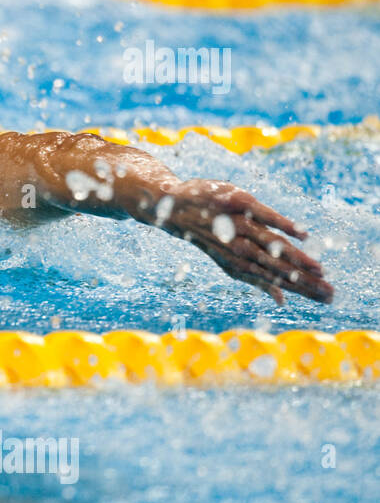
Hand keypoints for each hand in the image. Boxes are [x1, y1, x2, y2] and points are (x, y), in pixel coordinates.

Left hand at [146, 179, 332, 304]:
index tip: (328, 299)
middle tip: (332, 293)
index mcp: (237, 264)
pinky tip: (303, 235)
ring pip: (273, 247)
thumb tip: (281, 300)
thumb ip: (257, 280)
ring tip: (321, 271)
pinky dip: (282, 225)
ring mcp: (237, 225)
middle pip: (278, 269)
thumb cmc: (207, 234)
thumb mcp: (229, 260)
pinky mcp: (238, 203)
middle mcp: (238, 248)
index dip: (302, 291)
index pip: (277, 281)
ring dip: (298, 260)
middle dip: (306, 283)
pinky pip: (264, 215)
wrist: (170, 206)